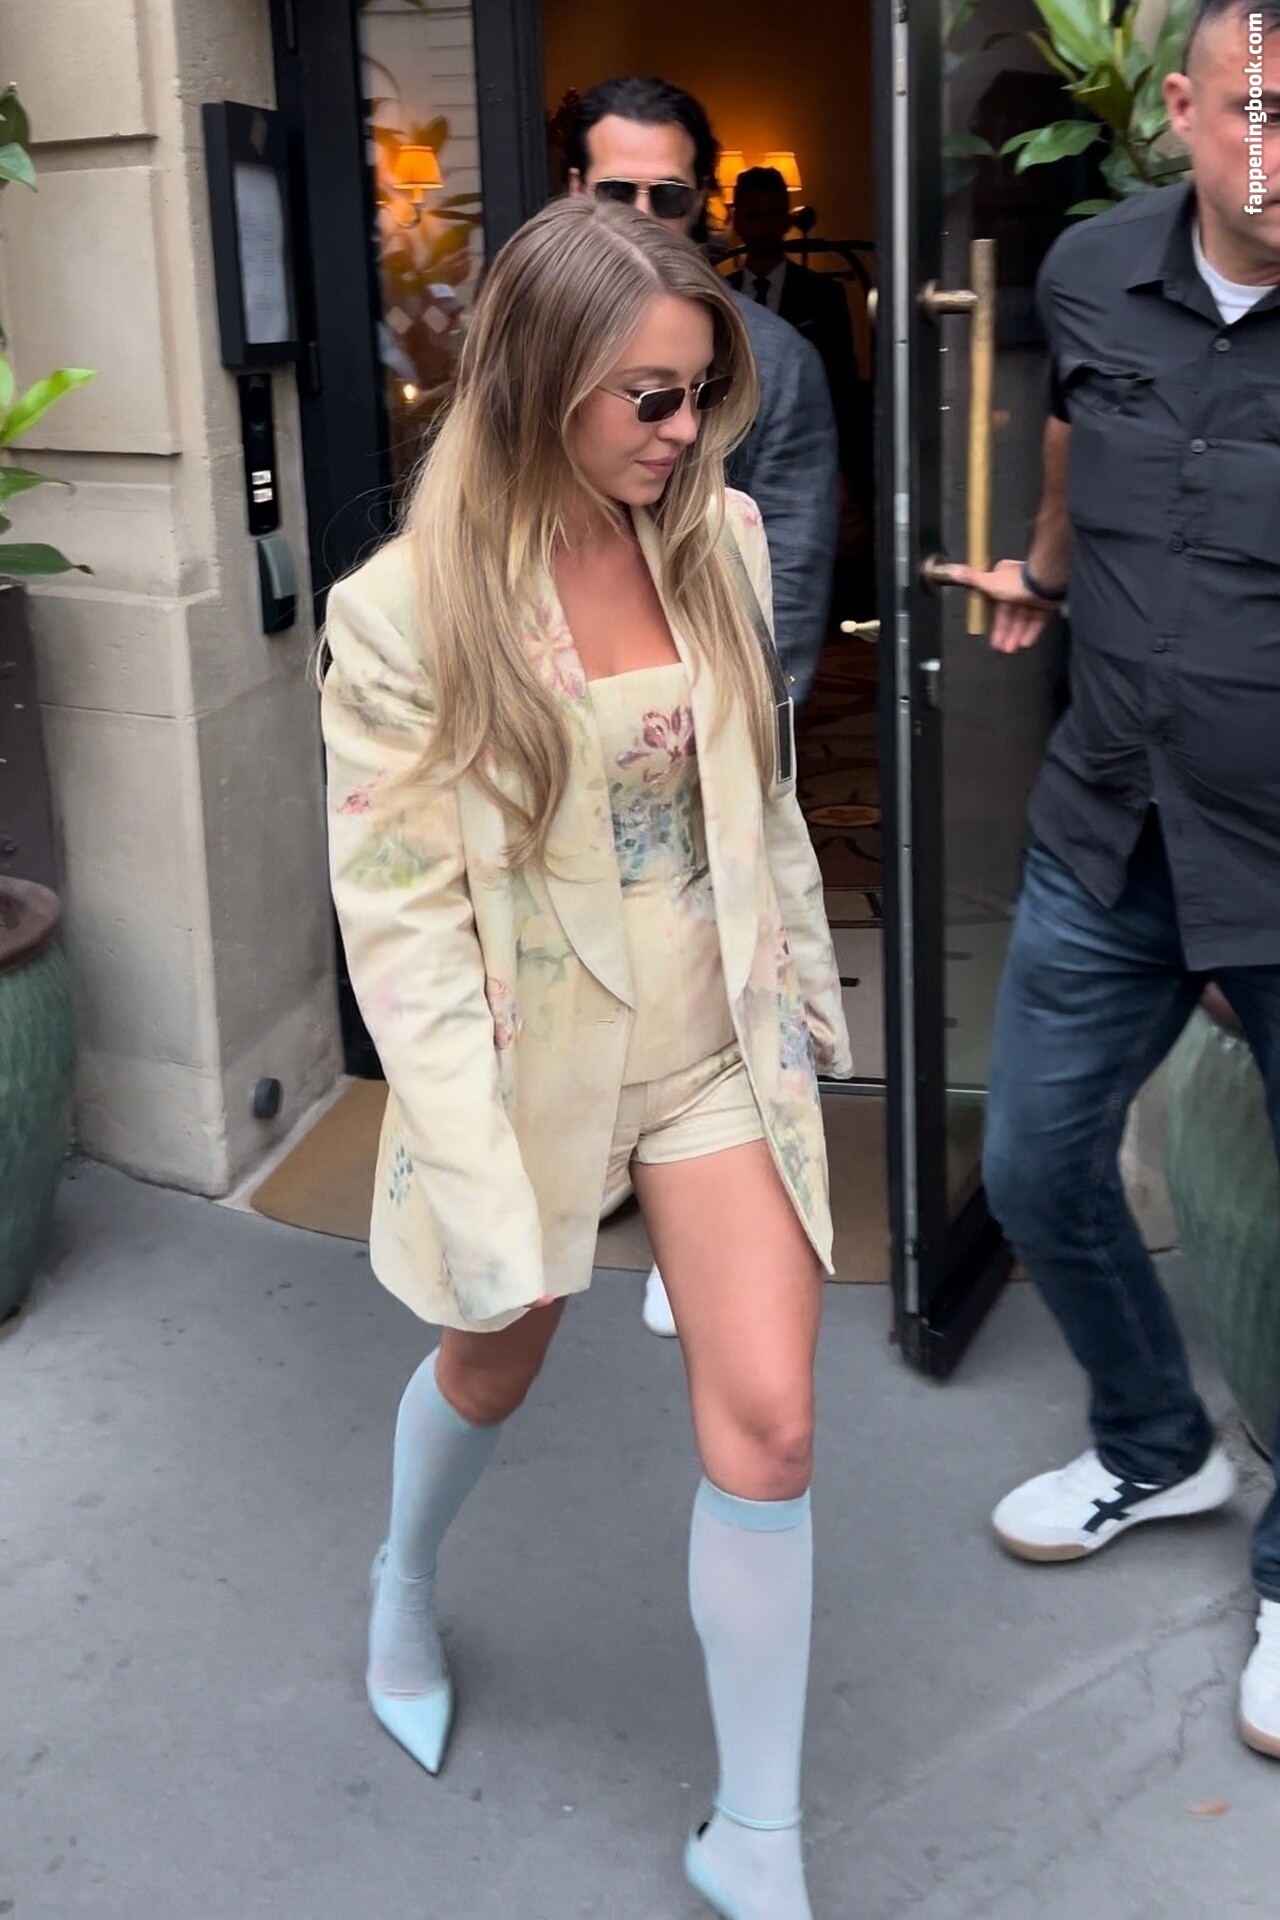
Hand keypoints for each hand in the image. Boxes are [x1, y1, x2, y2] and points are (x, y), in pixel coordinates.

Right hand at [944, 557, 1059, 654]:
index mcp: (1004, 578)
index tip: (992, 635)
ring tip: (1012, 650)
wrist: (1045, 581)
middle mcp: (1018, 585)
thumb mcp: (989, 582)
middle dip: (1006, 632)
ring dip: (1017, 634)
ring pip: (1024, 618)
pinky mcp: (1047, 601)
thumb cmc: (1017, 581)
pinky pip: (1038, 619)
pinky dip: (1032, 631)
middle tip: (1002, 649)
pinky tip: (1026, 643)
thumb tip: (953, 570)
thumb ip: (972, 579)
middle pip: (1010, 613)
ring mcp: (1034, 594)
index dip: (995, 621)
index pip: (996, 604)